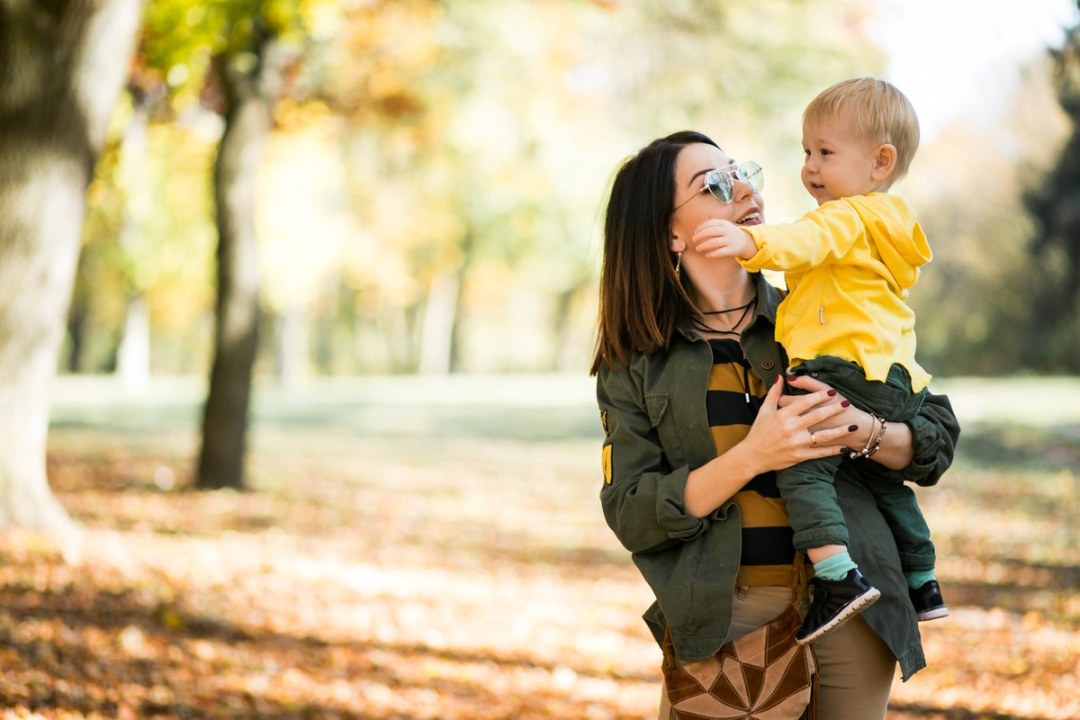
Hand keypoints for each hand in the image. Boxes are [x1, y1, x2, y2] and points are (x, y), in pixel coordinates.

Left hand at [693, 219, 756, 259]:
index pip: (710, 223)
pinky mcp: (732, 250)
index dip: (701, 228)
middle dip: (700, 235)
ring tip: (697, 249)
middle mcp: (727, 231)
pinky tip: (707, 255)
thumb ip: (712, 225)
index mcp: (724, 223)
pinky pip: (720, 252)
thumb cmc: (729, 233)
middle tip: (693, 239)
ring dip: (704, 245)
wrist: (745, 242)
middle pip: (711, 231)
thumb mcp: (723, 226)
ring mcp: (730, 240)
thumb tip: (697, 227)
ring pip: (714, 242)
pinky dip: (712, 254)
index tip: (694, 233)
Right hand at [742, 376, 850, 473]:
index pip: (804, 402)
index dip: (819, 396)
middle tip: (846, 403)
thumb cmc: (758, 432)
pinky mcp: (799, 456)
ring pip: (822, 436)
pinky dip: (833, 450)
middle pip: (817, 416)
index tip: (831, 392)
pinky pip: (819, 453)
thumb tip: (781, 377)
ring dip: (839, 431)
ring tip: (852, 426)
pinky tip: (844, 447)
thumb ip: (774, 393)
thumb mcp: (764, 410)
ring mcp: (796, 443)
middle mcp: (790, 428)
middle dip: (833, 409)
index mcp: (782, 415)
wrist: (752, 456)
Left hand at [785, 373, 914, 468]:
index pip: (783, 400)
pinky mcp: (808, 448)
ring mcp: (804, 437)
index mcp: (805, 406)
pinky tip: (793, 432)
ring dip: (784, 425)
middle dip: (780, 412)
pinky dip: (792, 437)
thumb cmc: (842, 407)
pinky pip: (794, 441)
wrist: (858, 430)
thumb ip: (808, 383)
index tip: (783, 398)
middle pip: (782, 415)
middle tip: (782, 410)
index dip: (782, 398)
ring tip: (786, 420)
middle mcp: (802, 422)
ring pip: (785, 429)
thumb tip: (790, 377)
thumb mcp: (827, 391)